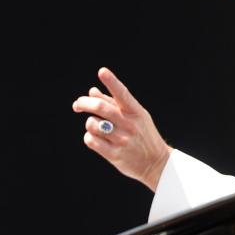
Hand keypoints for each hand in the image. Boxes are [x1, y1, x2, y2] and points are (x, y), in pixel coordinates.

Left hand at [72, 67, 170, 190]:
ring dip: (89, 123)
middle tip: (77, 105)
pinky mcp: (114, 155)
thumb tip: (92, 91)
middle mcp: (129, 124)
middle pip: (101, 107)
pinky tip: (95, 138)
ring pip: (93, 124)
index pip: (122, 93)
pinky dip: (89, 137)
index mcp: (135, 112)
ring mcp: (122, 140)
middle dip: (84, 103)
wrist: (156, 163)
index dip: (111, 81)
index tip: (102, 71)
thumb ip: (113, 103)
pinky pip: (91, 141)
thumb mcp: (135, 116)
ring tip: (94, 126)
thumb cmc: (143, 135)